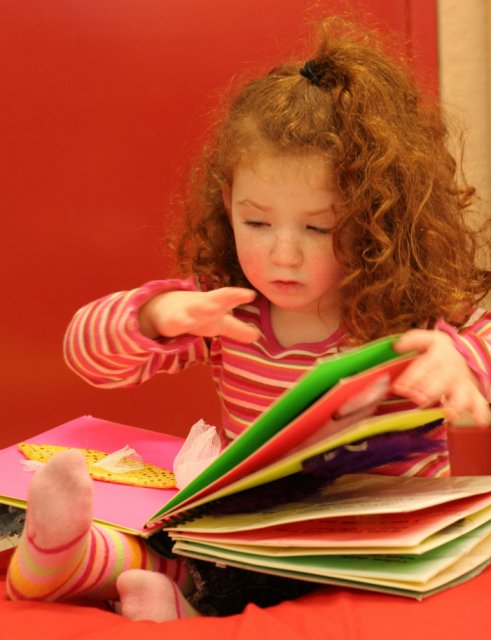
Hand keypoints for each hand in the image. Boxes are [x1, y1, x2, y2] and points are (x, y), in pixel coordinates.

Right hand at [138, 287, 259, 342]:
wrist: (163, 310)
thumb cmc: (197, 315)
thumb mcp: (219, 323)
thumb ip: (237, 329)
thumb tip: (257, 336)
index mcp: (215, 303)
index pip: (230, 297)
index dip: (240, 295)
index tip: (252, 294)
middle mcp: (203, 304)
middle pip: (218, 298)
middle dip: (230, 295)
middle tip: (244, 294)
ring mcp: (188, 311)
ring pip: (198, 308)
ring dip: (207, 307)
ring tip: (216, 308)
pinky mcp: (174, 320)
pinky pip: (178, 320)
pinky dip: (182, 320)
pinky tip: (187, 322)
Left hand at [393, 329, 490, 426]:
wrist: (465, 353)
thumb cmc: (440, 350)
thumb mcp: (427, 339)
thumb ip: (412, 340)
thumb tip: (397, 346)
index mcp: (439, 356)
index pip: (423, 367)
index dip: (410, 377)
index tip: (398, 388)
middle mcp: (452, 370)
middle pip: (440, 382)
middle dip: (428, 392)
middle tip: (417, 400)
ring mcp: (462, 382)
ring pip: (461, 394)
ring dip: (455, 404)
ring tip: (448, 413)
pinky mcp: (471, 392)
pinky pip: (479, 402)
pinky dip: (480, 412)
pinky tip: (479, 421)